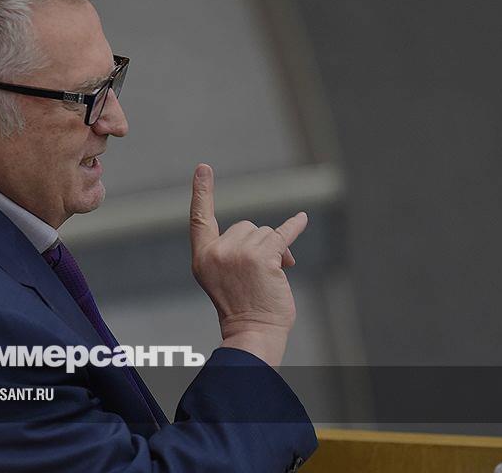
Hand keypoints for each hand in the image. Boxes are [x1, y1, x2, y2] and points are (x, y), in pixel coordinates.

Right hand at [189, 163, 308, 365]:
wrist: (254, 332)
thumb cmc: (241, 308)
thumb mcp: (223, 276)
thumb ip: (234, 251)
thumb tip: (272, 236)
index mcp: (202, 258)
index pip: (199, 219)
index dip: (201, 192)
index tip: (203, 168)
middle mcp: (217, 252)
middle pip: (245, 226)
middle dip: (258, 244)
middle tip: (260, 274)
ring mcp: (239, 253)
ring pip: (265, 233)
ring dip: (274, 251)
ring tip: (272, 278)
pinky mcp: (263, 256)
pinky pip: (283, 235)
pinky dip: (295, 228)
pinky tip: (302, 219)